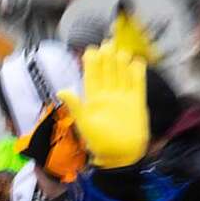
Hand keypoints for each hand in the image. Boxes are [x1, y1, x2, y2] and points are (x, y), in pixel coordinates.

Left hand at [58, 42, 148, 168]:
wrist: (120, 155)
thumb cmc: (99, 143)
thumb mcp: (84, 123)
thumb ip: (76, 105)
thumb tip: (61, 90)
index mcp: (93, 99)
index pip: (92, 77)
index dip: (91, 64)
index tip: (90, 51)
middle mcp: (108, 95)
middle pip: (108, 72)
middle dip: (107, 59)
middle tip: (106, 45)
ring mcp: (123, 98)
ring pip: (122, 75)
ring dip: (121, 63)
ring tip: (120, 51)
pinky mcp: (137, 103)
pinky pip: (137, 84)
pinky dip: (138, 73)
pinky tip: (137, 61)